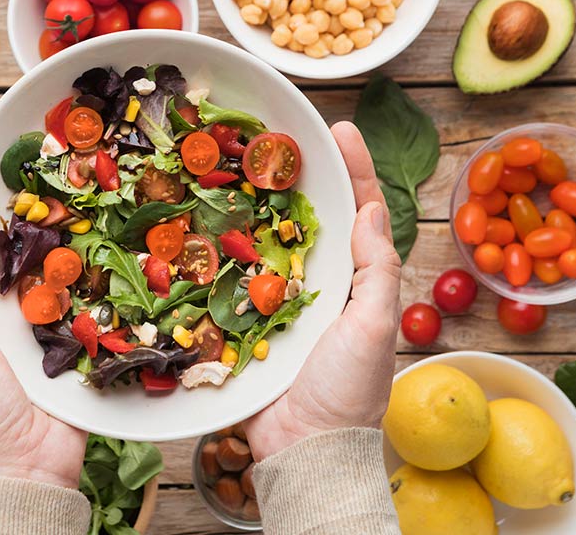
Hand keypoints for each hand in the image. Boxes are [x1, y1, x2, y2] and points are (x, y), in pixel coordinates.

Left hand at [0, 154, 86, 488]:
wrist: (27, 469)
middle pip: (1, 244)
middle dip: (9, 203)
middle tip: (26, 159)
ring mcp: (38, 321)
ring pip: (45, 262)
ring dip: (55, 227)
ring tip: (68, 183)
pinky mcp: (73, 336)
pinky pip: (82, 294)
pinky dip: (91, 266)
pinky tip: (102, 234)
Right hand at [246, 122, 401, 460]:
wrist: (302, 448)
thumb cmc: (347, 391)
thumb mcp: (373, 327)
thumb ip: (376, 271)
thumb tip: (370, 211)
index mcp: (354, 281)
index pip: (359, 213)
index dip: (353, 169)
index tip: (340, 128)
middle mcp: (316, 283)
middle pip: (308, 217)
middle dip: (295, 175)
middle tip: (273, 134)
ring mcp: (276, 300)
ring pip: (264, 239)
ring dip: (251, 203)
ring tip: (233, 162)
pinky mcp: (242, 320)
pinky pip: (228, 277)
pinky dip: (217, 248)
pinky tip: (199, 220)